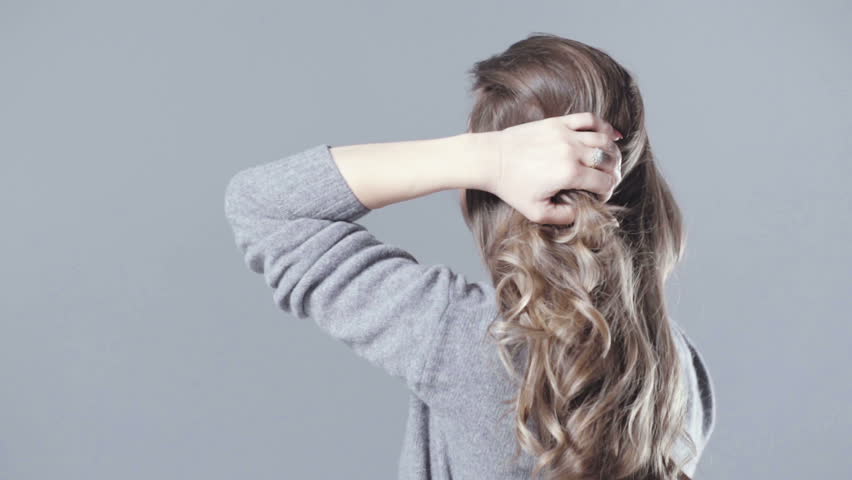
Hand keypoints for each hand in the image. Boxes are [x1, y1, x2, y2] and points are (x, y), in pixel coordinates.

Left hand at [483, 112, 623, 224]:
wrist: (491, 159)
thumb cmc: (511, 187)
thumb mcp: (536, 212)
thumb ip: (563, 216)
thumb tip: (583, 212)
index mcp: (569, 174)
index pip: (605, 182)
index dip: (607, 192)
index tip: (599, 196)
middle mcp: (571, 151)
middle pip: (609, 160)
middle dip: (614, 173)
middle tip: (607, 180)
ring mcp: (565, 134)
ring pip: (604, 140)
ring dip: (613, 153)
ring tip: (610, 162)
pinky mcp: (558, 122)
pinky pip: (590, 119)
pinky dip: (606, 126)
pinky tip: (612, 136)